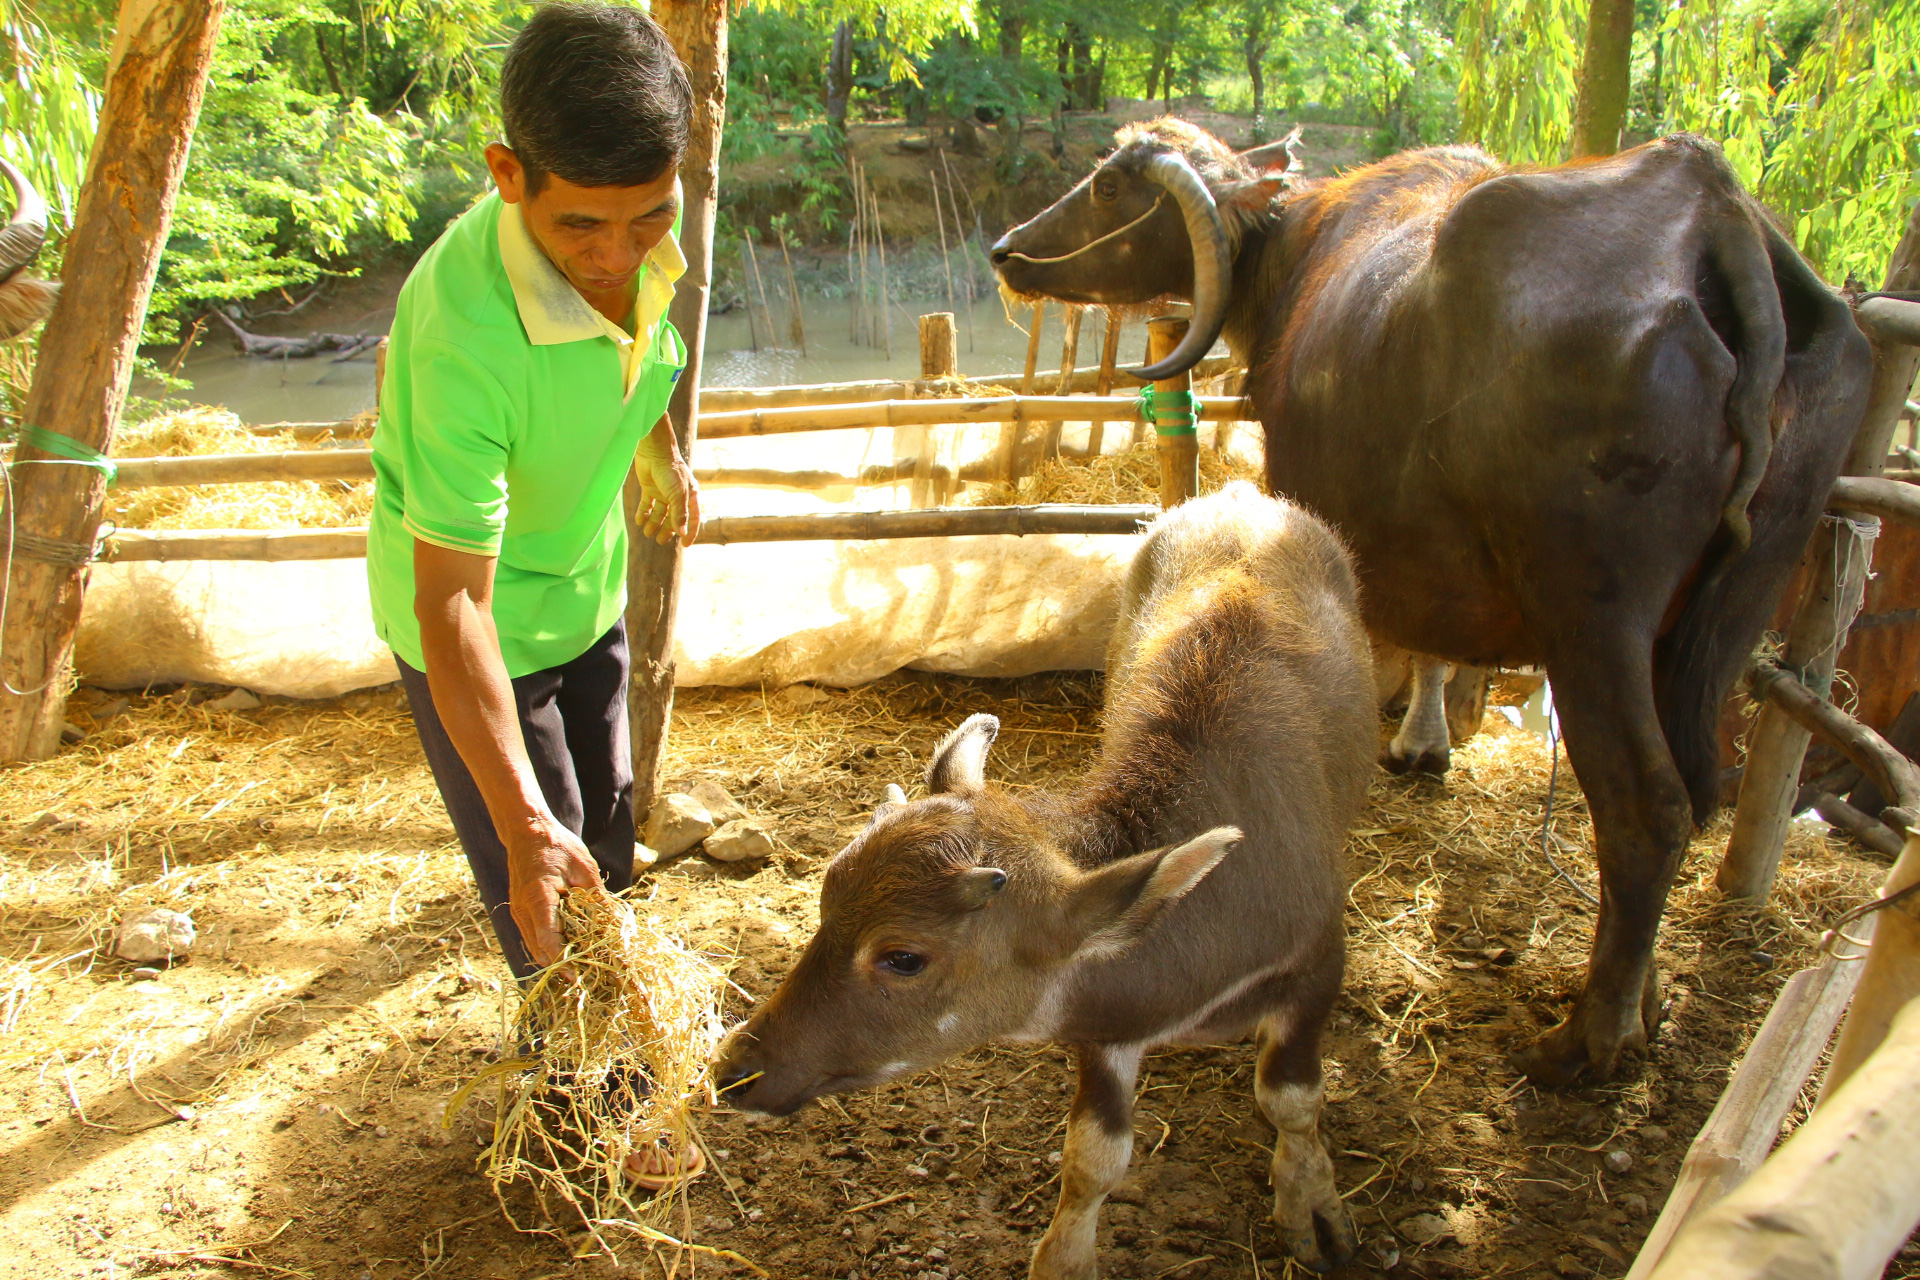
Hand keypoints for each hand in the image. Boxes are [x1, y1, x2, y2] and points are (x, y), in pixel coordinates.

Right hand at [505, 814, 601, 966]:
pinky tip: (567, 948)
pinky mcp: (520, 910)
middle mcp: (522, 909)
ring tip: (579, 967)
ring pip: (534, 946)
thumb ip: (597, 897)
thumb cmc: (556, 845)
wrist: (527, 830)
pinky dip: (548, 945)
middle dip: (561, 966)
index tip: (579, 975)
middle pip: (539, 950)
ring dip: (554, 958)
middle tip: (586, 976)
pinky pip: (533, 936)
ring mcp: (518, 911)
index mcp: (538, 898)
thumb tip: (614, 923)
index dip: (564, 961)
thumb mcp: (584, 868)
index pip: (548, 940)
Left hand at [634, 416, 700, 547]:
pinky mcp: (649, 487)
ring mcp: (662, 491)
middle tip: (659, 540)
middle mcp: (677, 494)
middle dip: (667, 530)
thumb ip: (679, 514)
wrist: (653, 450)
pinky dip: (643, 513)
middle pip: (674, 518)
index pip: (693, 518)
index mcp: (689, 495)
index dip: (690, 531)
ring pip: (659, 513)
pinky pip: (647, 504)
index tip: (685, 545)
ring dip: (654, 523)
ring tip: (647, 532)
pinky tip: (639, 521)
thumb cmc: (670, 470)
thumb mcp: (677, 494)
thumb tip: (682, 534)